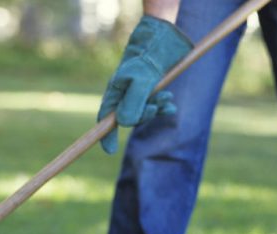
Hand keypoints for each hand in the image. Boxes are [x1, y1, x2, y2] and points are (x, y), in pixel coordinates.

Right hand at [97, 15, 192, 153]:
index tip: (109, 151)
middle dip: (144, 116)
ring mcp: (136, 93)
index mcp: (114, 92)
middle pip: (129, 118)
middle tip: (155, 107)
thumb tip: (125, 124)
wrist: (161, 39)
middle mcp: (123, 95)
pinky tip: (170, 104)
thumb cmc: (147, 58)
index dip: (106, 136)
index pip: (106, 119)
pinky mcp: (149, 90)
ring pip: (144, 112)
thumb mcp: (140, 81)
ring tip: (168, 99)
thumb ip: (133, 103)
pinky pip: (154, 105)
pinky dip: (162, 107)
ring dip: (156, 109)